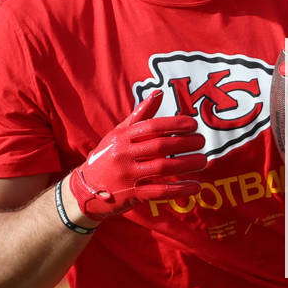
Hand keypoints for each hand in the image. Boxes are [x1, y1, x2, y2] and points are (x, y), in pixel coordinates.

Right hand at [67, 93, 206, 220]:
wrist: (84, 189)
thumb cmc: (107, 156)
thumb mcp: (118, 133)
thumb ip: (140, 115)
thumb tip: (159, 93)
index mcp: (123, 137)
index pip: (152, 127)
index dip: (174, 124)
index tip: (193, 125)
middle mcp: (124, 154)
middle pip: (160, 147)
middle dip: (185, 144)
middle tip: (202, 142)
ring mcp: (128, 175)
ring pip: (162, 168)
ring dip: (186, 165)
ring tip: (204, 161)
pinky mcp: (132, 195)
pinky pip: (159, 192)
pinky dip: (179, 190)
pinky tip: (195, 186)